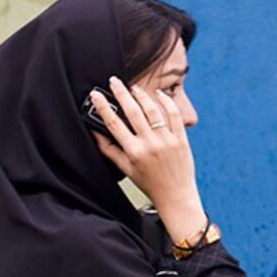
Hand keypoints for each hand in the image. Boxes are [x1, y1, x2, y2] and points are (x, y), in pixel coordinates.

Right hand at [90, 76, 206, 241]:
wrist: (176, 195)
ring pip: (153, 110)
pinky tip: (159, 94)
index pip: (114, 124)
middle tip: (114, 80)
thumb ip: (110, 150)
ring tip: (133, 88)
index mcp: (133, 152)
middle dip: (121, 93)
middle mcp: (150, 144)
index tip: (96, 95)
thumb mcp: (126, 169)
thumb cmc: (149, 183)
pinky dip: (166, 102)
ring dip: (142, 96)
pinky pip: (174, 115)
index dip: (103, 107)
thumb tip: (95, 133)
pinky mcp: (181, 139)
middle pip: (132, 112)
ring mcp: (167, 140)